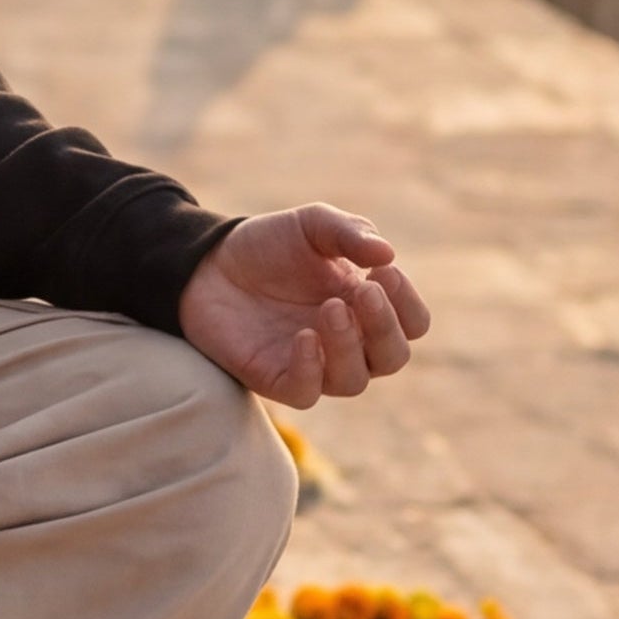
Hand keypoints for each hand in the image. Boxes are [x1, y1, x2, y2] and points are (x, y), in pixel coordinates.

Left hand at [179, 206, 429, 407]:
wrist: (206, 262)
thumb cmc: (268, 246)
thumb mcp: (312, 225)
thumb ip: (350, 233)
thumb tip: (388, 254)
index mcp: (366, 307)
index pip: (412, 324)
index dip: (408, 304)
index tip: (383, 273)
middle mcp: (347, 341)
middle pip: (392, 357)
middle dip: (385, 327)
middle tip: (363, 292)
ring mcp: (313, 363)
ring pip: (354, 381)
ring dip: (349, 346)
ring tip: (330, 308)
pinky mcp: (275, 377)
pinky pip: (306, 393)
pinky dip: (311, 370)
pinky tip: (304, 337)